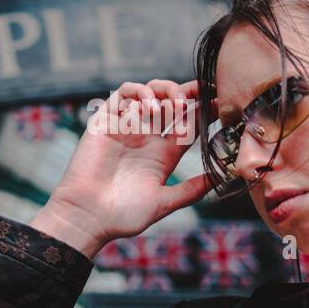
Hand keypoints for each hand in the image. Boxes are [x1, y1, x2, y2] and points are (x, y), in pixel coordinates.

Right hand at [41, 79, 217, 248]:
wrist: (87, 216)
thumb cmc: (123, 216)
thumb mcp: (164, 203)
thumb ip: (191, 189)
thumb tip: (221, 177)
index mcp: (165, 154)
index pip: (189, 123)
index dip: (204, 110)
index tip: (219, 103)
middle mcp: (148, 137)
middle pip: (173, 102)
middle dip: (189, 92)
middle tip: (200, 94)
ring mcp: (127, 126)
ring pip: (150, 92)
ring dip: (166, 91)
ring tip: (173, 105)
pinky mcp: (106, 120)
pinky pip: (123, 94)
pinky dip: (139, 92)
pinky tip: (149, 108)